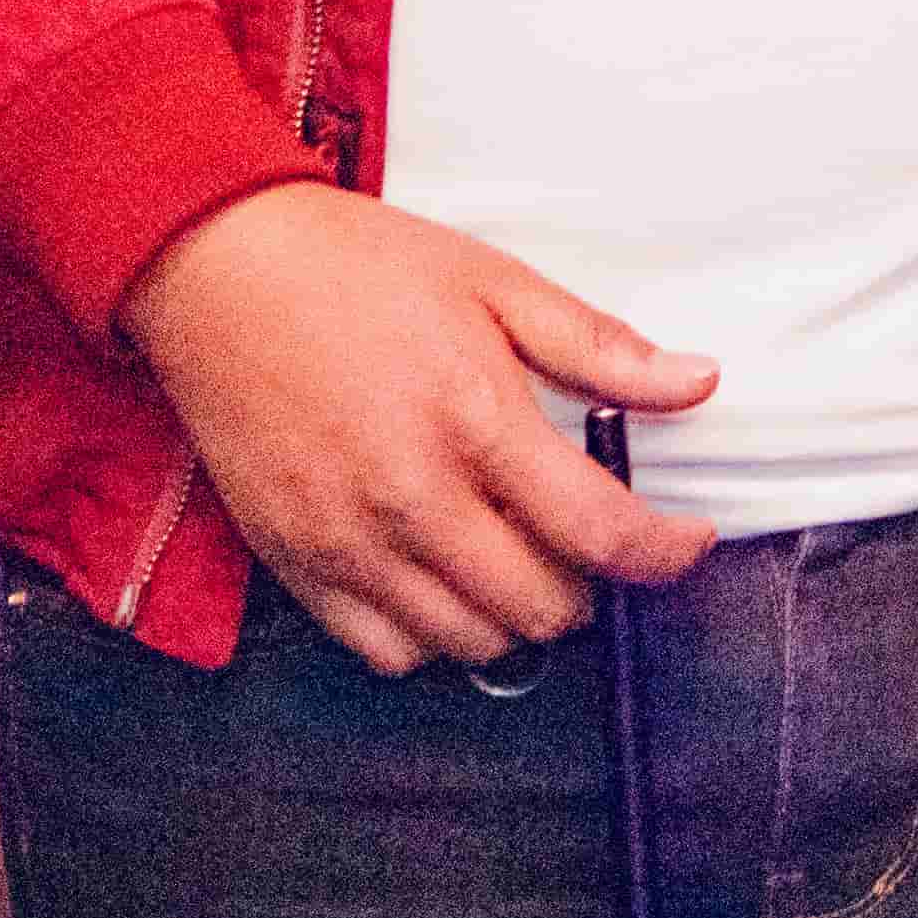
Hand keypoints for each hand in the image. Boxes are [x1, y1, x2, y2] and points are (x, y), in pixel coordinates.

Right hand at [119, 186, 717, 674]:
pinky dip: (432, 633)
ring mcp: (348, 542)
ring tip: (517, 554)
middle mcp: (414, 499)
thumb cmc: (359, 266)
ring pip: (469, 644)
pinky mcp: (295, 562)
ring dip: (514, 613)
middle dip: (588, 586)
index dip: (665, 555)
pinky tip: (442, 575)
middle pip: (540, 608)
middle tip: (586, 539)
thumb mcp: (494, 281)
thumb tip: (697, 381)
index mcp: (477, 421)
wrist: (220, 270)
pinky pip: (386, 650)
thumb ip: (598, 346)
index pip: (601, 534)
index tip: (687, 543)